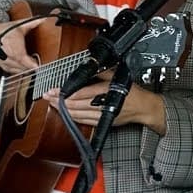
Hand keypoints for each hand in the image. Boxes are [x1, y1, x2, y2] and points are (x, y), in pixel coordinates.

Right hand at [0, 18, 43, 73]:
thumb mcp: (19, 25)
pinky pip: (13, 71)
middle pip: (24, 68)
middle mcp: (10, 57)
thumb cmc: (3, 30)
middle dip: (32, 66)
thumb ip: (33, 23)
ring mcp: (5, 62)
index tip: (39, 65)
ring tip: (31, 64)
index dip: (34, 64)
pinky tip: (23, 66)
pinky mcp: (2, 65)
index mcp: (15, 48)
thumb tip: (44, 19)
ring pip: (19, 71)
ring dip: (26, 69)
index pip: (26, 61)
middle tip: (37, 63)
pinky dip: (19, 70)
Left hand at [42, 82, 161, 129]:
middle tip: (48, 97)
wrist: (144, 108)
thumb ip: (102, 73)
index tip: (54, 91)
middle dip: (60, 102)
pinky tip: (66, 114)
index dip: (65, 93)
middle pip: (76, 105)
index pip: (81, 93)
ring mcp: (103, 115)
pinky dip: (74, 118)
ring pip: (78, 115)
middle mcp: (104, 104)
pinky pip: (85, 122)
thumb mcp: (117, 77)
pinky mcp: (104, 123)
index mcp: (106, 91)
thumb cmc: (133, 92)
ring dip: (64, 110)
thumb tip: (87, 69)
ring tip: (54, 105)